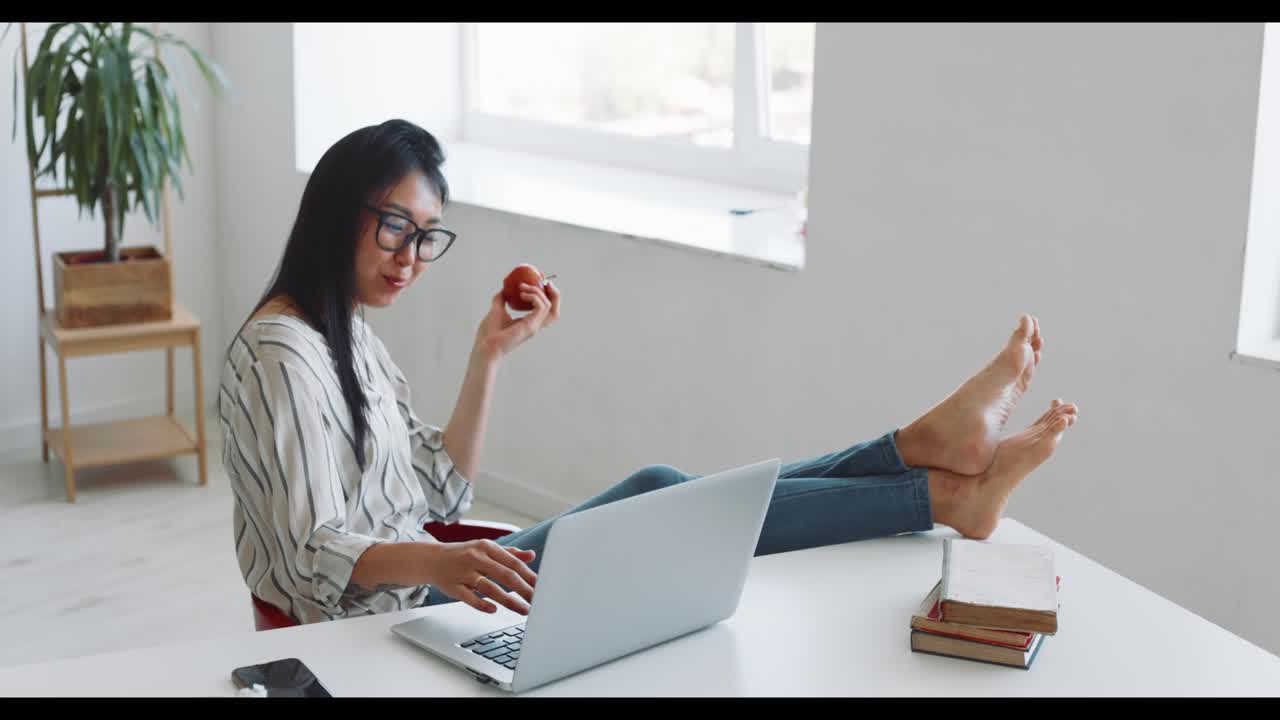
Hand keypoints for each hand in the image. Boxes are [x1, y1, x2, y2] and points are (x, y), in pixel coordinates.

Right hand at [422, 539, 537, 614]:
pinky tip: (494, 610)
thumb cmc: (463, 554)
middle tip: (538, 601)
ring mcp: (463, 572)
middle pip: (505, 575)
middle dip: (524, 590)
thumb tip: (531, 555)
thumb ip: (509, 553)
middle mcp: (476, 558)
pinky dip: (482, 604)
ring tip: (524, 610)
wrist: (431, 559)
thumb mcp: (486, 549)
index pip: (513, 562)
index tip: (543, 587)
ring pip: (490, 588)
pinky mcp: (453, 586)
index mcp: (487, 547)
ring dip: (509, 601)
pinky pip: (469, 597)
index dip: (530, 576)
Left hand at [475, 280, 560, 360]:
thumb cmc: (489, 334)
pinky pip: (541, 307)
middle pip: (555, 310)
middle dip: (554, 294)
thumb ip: (501, 299)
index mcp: (528, 322)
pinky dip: (534, 297)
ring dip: (538, 292)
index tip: (539, 282)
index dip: (547, 295)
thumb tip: (504, 289)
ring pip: (550, 306)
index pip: (546, 309)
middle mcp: (534, 324)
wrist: (485, 345)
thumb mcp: (496, 310)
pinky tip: (522, 294)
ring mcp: (534, 326)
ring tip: (523, 288)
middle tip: (545, 281)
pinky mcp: (531, 326)